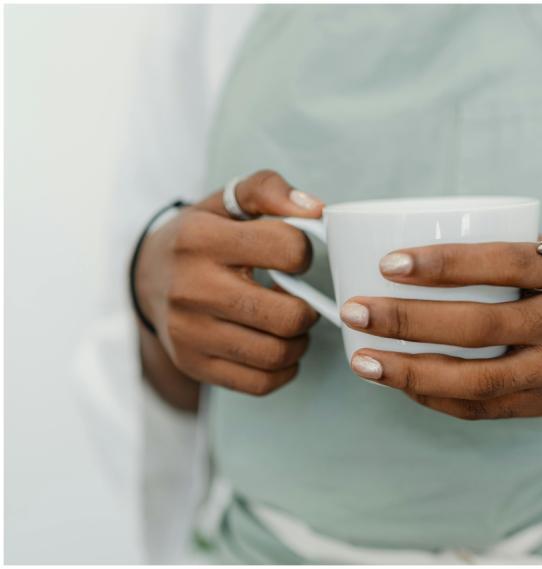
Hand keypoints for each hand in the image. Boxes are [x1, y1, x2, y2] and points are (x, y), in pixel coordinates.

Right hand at [135, 170, 323, 397]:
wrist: (146, 279)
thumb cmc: (202, 238)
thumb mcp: (226, 201)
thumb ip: (269, 190)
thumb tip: (314, 208)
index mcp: (201, 240)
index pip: (287, 249)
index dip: (304, 252)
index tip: (293, 256)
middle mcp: (191, 289)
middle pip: (288, 315)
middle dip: (308, 309)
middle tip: (299, 299)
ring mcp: (189, 332)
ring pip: (277, 354)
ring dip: (299, 342)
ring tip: (289, 324)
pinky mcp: (193, 365)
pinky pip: (260, 383)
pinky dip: (283, 370)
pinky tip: (277, 348)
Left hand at [340, 240, 541, 421]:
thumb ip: (516, 257)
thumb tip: (428, 248)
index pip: (506, 263)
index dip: (446, 263)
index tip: (390, 262)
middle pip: (481, 328)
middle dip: (410, 321)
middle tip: (355, 310)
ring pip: (477, 381)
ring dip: (411, 372)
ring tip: (362, 359)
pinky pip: (484, 409)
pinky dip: (436, 397)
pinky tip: (399, 382)